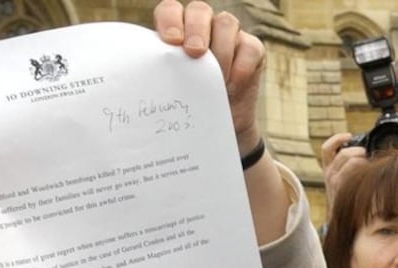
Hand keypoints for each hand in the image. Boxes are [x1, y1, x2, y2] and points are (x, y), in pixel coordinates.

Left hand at [153, 0, 264, 155]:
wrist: (219, 125)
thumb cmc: (190, 103)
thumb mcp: (173, 87)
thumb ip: (165, 72)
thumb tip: (145, 78)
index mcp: (178, 29)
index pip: (170, 10)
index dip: (170, 20)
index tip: (172, 42)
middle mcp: (203, 26)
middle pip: (199, 10)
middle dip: (196, 29)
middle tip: (194, 53)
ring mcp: (230, 35)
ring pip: (226, 23)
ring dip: (220, 50)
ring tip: (216, 79)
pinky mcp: (252, 49)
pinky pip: (251, 46)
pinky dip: (241, 67)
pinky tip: (231, 87)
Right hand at [321, 133, 367, 217]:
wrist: (337, 220)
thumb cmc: (343, 197)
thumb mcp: (338, 180)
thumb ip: (347, 166)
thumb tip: (364, 153)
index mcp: (328, 168)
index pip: (327, 148)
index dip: (337, 139)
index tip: (349, 136)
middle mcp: (330, 174)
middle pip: (344, 154)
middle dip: (357, 152)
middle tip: (365, 156)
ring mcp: (337, 183)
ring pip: (351, 163)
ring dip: (362, 162)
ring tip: (366, 167)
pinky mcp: (344, 191)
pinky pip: (355, 176)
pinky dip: (364, 171)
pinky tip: (368, 174)